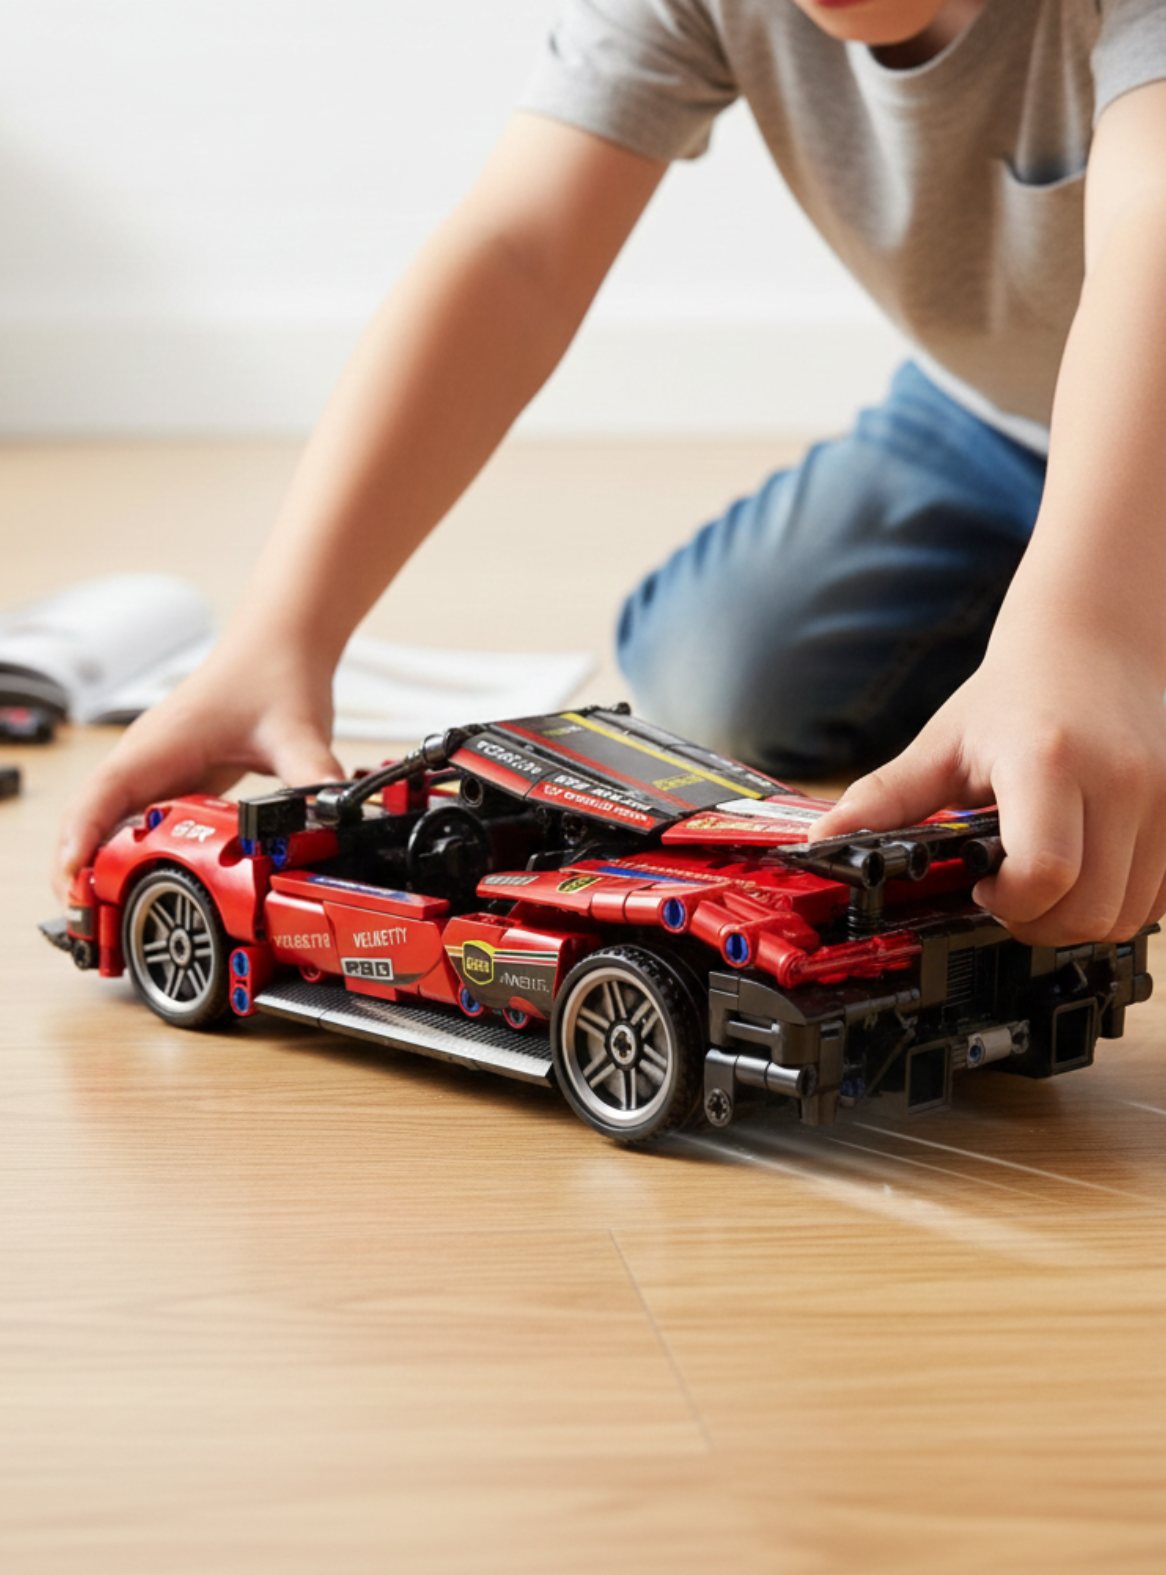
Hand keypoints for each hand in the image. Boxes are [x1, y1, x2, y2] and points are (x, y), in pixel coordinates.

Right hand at [53, 633, 343, 902]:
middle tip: (96, 923)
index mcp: (160, 744)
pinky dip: (135, 852)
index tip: (77, 885)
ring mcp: (159, 768)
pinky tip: (147, 883)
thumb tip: (331, 816)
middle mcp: (148, 758)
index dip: (81, 843)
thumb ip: (314, 777)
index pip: (102, 798)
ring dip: (105, 864)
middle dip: (84, 869)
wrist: (282, 642)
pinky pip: (142, 820)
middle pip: (93, 819)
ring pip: (112, 822)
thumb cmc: (275, 672)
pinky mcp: (178, 777)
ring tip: (110, 915)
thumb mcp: (297, 731)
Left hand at [810, 611, 1165, 945]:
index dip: (1009, 902)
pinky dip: (1124, 902)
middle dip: (1039, 923)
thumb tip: (821, 841)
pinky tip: (1088, 872)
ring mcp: (1165, 798)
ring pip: (1131, 915)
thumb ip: (884, 799)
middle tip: (1007, 895)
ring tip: (1043, 882)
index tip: (983, 886)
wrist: (1095, 642)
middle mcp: (1121, 780)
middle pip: (1091, 911)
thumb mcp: (941, 745)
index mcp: (1048, 762)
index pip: (1045, 873)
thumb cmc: (1015, 695)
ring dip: (1082, 919)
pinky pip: (1163, 898)